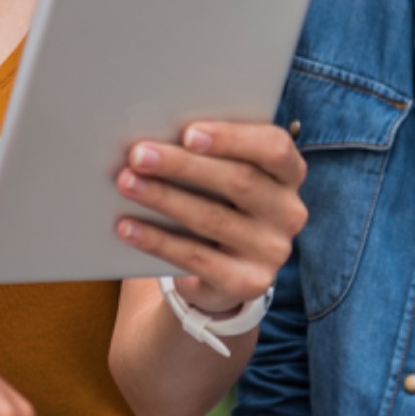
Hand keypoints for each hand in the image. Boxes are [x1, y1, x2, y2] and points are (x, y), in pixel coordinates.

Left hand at [114, 121, 307, 312]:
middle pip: (238, 180)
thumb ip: (206, 154)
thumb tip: (156, 138)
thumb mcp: (221, 175)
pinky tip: (126, 226)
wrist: (220, 268)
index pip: (274, 147)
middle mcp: (288, 212)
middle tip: (138, 155)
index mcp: (288, 173)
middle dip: (182, 165)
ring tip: (126, 183)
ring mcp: (272, 250)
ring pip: (212, 218)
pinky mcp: (249, 283)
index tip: (188, 132)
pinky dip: (156, 240)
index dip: (232, 138)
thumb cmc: (216, 200)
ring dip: (163, 198)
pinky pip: (196, 258)